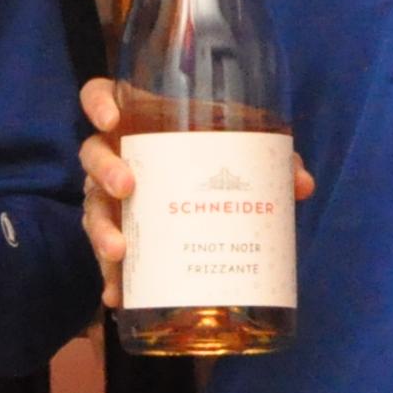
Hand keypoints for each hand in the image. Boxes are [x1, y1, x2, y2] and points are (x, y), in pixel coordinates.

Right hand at [76, 77, 316, 309]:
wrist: (207, 200)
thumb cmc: (213, 160)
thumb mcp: (239, 153)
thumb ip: (270, 162)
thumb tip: (302, 184)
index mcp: (140, 124)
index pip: (99, 96)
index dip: (98, 102)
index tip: (112, 119)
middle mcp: (117, 157)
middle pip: (92, 154)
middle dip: (105, 170)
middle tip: (127, 187)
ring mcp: (109, 198)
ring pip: (91, 207)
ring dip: (101, 229)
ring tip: (120, 251)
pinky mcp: (117, 235)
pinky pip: (106, 255)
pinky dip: (111, 277)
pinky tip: (117, 296)